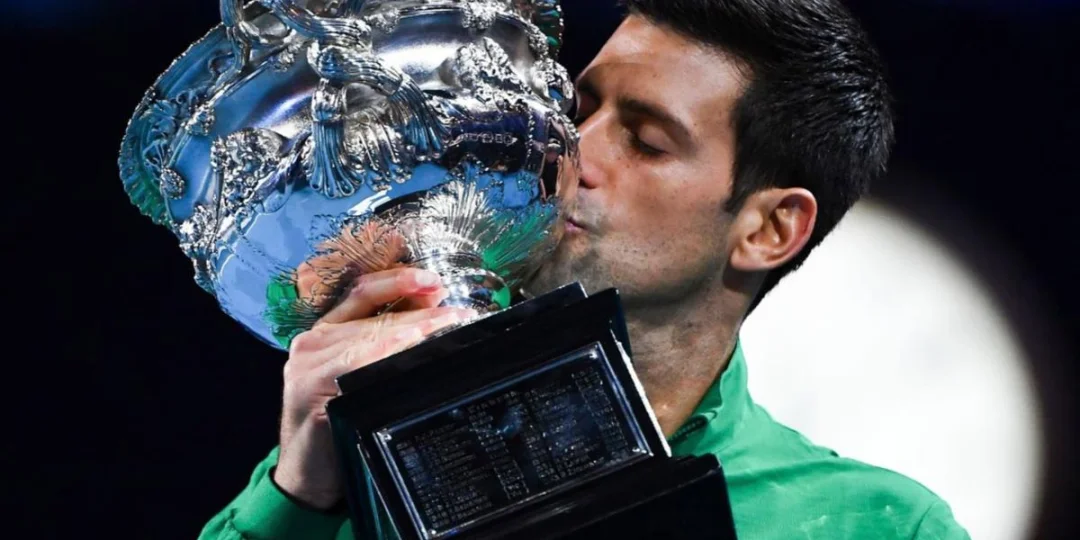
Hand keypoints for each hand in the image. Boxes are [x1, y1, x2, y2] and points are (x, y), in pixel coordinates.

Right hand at [273, 266, 475, 508]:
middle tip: (459, 312)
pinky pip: (355, 360)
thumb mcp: (361, 379)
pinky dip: (386, 349)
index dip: (401, 281)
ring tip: (448, 324)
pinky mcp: (310, 386)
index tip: (436, 282)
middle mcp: (314, 340)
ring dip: (415, 327)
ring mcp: (308, 362)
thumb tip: (429, 318)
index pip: (364, 291)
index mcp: (326, 332)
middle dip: (421, 310)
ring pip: (371, 333)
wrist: (306, 476)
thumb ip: (383, 347)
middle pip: (375, 313)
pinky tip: (410, 343)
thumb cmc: (339, 427)